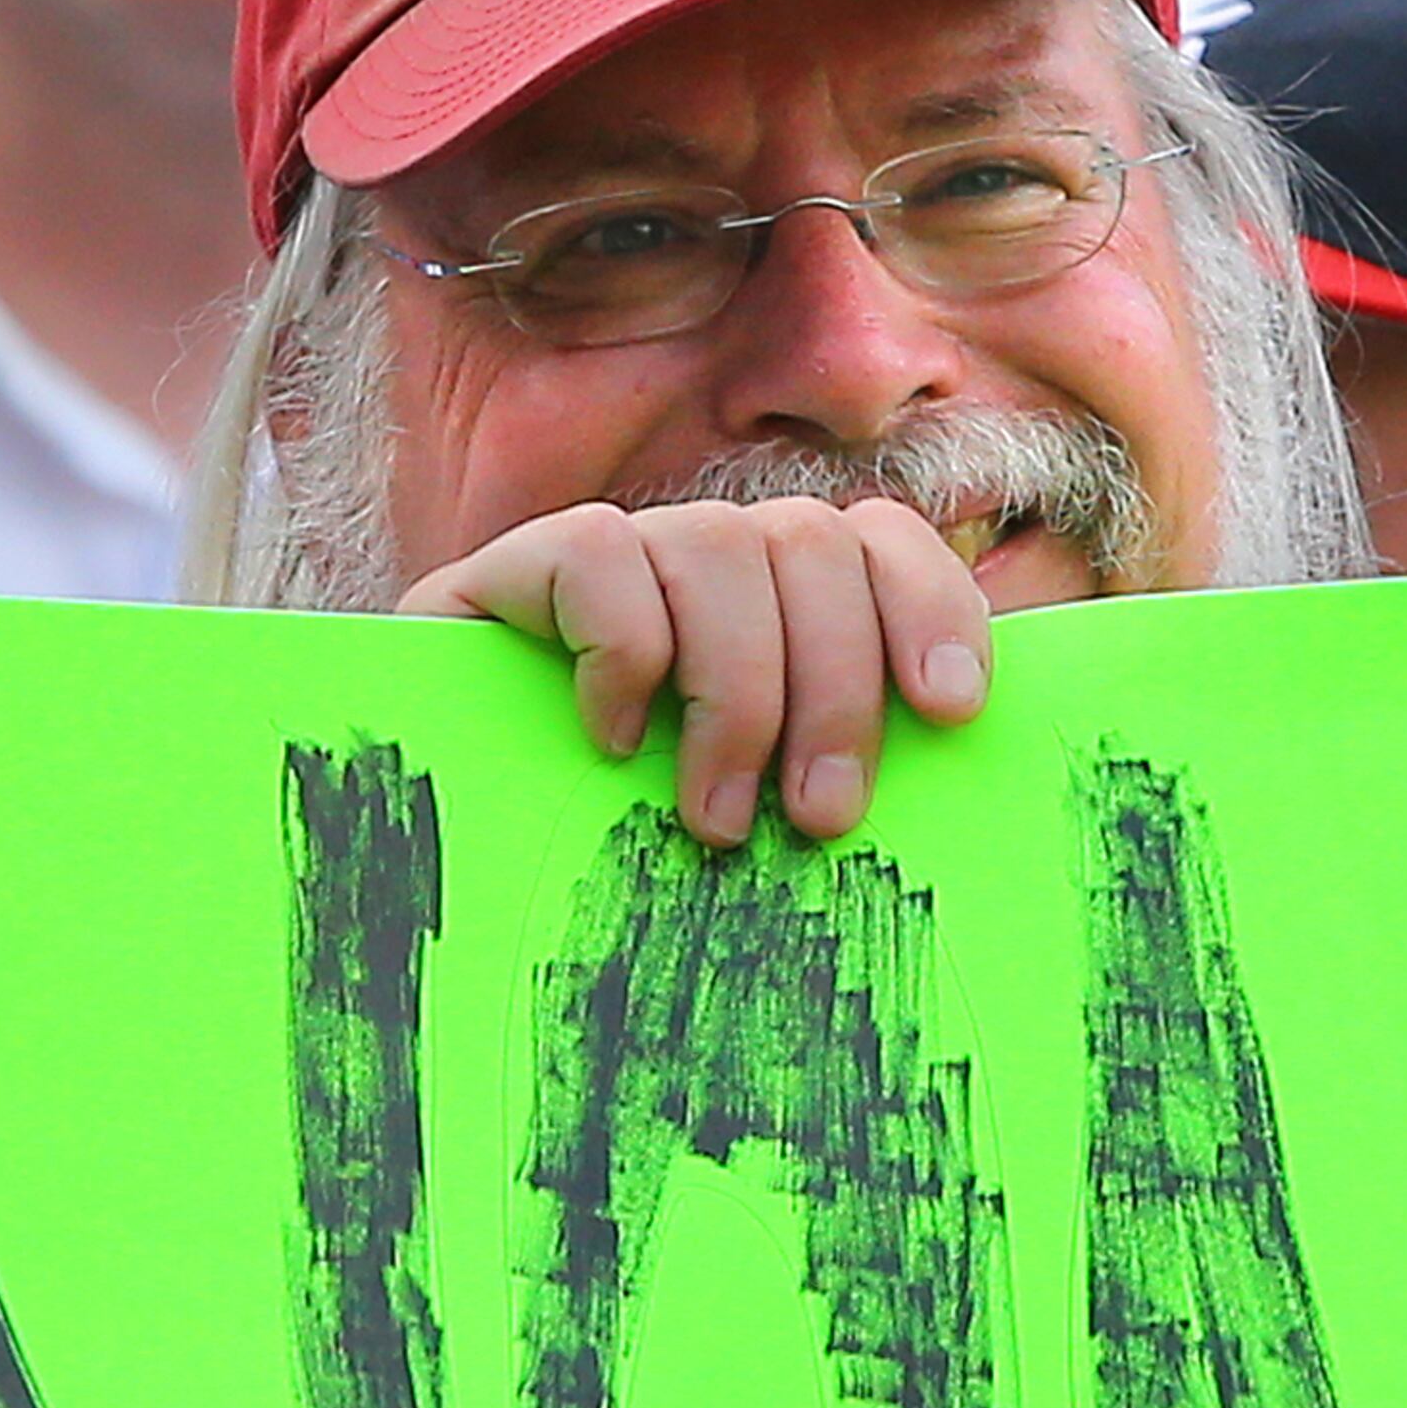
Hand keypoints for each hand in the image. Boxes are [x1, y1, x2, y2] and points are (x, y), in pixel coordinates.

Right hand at [398, 499, 992, 846]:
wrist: (445, 867)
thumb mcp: (761, 822)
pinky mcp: (511, 572)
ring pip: (719, 544)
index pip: (878, 541)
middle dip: (835, 689)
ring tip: (716, 817)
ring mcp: (612, 556)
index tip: (951, 710)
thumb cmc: (630, 864)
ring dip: (738, 690)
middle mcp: (704, 561)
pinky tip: (613, 742)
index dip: (929, 606)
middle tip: (820, 821)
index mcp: (781, 602)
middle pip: (810, 542)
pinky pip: (602, 558)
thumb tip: (961, 775)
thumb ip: (835, 781)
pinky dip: (627, 652)